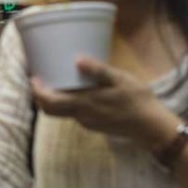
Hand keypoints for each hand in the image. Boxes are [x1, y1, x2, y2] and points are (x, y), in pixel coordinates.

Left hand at [31, 56, 178, 148]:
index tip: (33, 77)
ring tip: (54, 81)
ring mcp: (88, 122)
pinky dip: (67, 103)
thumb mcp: (121, 80)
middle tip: (39, 78)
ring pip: (62, 113)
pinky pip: (73, 114)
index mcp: (84, 104)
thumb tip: (77, 59)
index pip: (50, 102)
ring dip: (53, 99)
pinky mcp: (95, 125)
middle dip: (40, 96)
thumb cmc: (138, 101)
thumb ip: (99, 71)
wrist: (153, 128)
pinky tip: (75, 90)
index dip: (38, 91)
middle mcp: (81, 116)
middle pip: (50, 110)